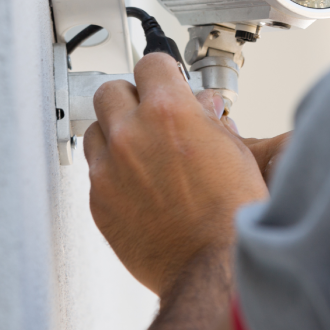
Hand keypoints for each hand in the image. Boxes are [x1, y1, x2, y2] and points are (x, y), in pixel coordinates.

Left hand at [83, 53, 268, 297]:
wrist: (210, 265)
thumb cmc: (229, 214)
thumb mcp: (233, 151)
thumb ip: (208, 120)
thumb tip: (201, 106)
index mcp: (168, 112)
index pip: (150, 63)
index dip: (162, 72)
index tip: (165, 80)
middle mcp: (131, 135)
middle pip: (111, 90)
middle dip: (131, 98)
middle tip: (149, 115)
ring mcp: (109, 168)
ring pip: (96, 129)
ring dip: (115, 133)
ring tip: (141, 152)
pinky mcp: (98, 200)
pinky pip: (96, 170)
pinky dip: (112, 171)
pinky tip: (139, 184)